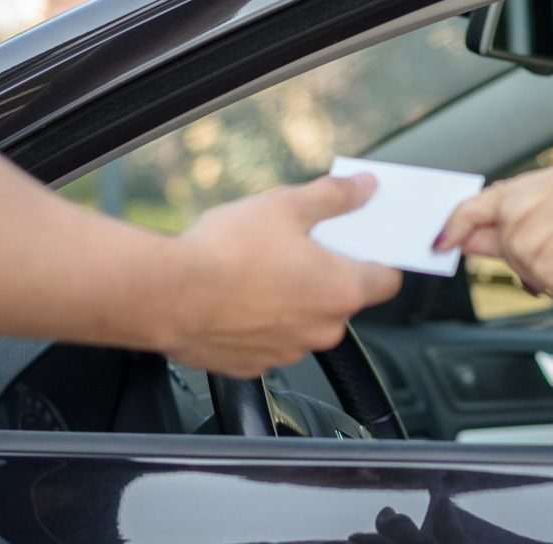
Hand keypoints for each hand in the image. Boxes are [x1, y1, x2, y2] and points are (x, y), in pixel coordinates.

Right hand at [166, 173, 401, 377]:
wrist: (165, 294)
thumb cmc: (224, 253)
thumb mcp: (287, 205)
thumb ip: (334, 197)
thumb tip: (364, 188)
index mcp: (342, 289)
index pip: (388, 279)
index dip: (379, 257)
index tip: (365, 242)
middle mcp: (322, 328)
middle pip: (342, 298)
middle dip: (326, 273)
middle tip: (299, 246)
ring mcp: (288, 350)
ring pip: (304, 320)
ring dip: (292, 298)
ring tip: (258, 268)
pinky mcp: (253, 364)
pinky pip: (269, 339)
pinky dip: (260, 320)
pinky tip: (237, 294)